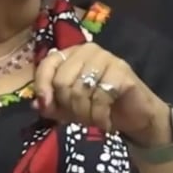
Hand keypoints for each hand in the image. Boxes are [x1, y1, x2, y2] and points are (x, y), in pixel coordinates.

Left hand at [33, 44, 170, 145]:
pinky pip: (100, 97)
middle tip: (81, 118)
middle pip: (62, 81)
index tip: (46, 106)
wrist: (136, 117)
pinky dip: (99, 116)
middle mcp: (88, 50)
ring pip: (80, 91)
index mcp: (72, 54)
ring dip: (85, 114)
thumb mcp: (70, 108)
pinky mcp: (122, 72)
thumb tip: (35, 104)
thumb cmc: (101, 107)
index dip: (42, 86)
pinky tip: (105, 122)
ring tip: (94, 120)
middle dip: (69, 107)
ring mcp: (107, 58)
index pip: (48, 64)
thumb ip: (52, 104)